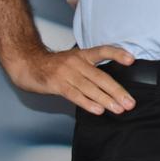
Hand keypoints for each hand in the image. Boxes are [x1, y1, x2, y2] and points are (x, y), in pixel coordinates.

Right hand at [8, 44, 135, 115]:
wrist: (27, 64)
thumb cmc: (55, 65)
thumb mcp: (74, 60)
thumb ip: (90, 69)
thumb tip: (111, 85)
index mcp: (83, 54)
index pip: (103, 51)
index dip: (117, 54)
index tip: (132, 60)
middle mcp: (77, 62)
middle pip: (101, 77)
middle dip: (117, 91)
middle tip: (130, 103)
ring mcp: (66, 73)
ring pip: (90, 88)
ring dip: (106, 100)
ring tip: (119, 109)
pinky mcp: (56, 84)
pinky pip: (75, 95)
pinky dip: (88, 103)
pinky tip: (98, 110)